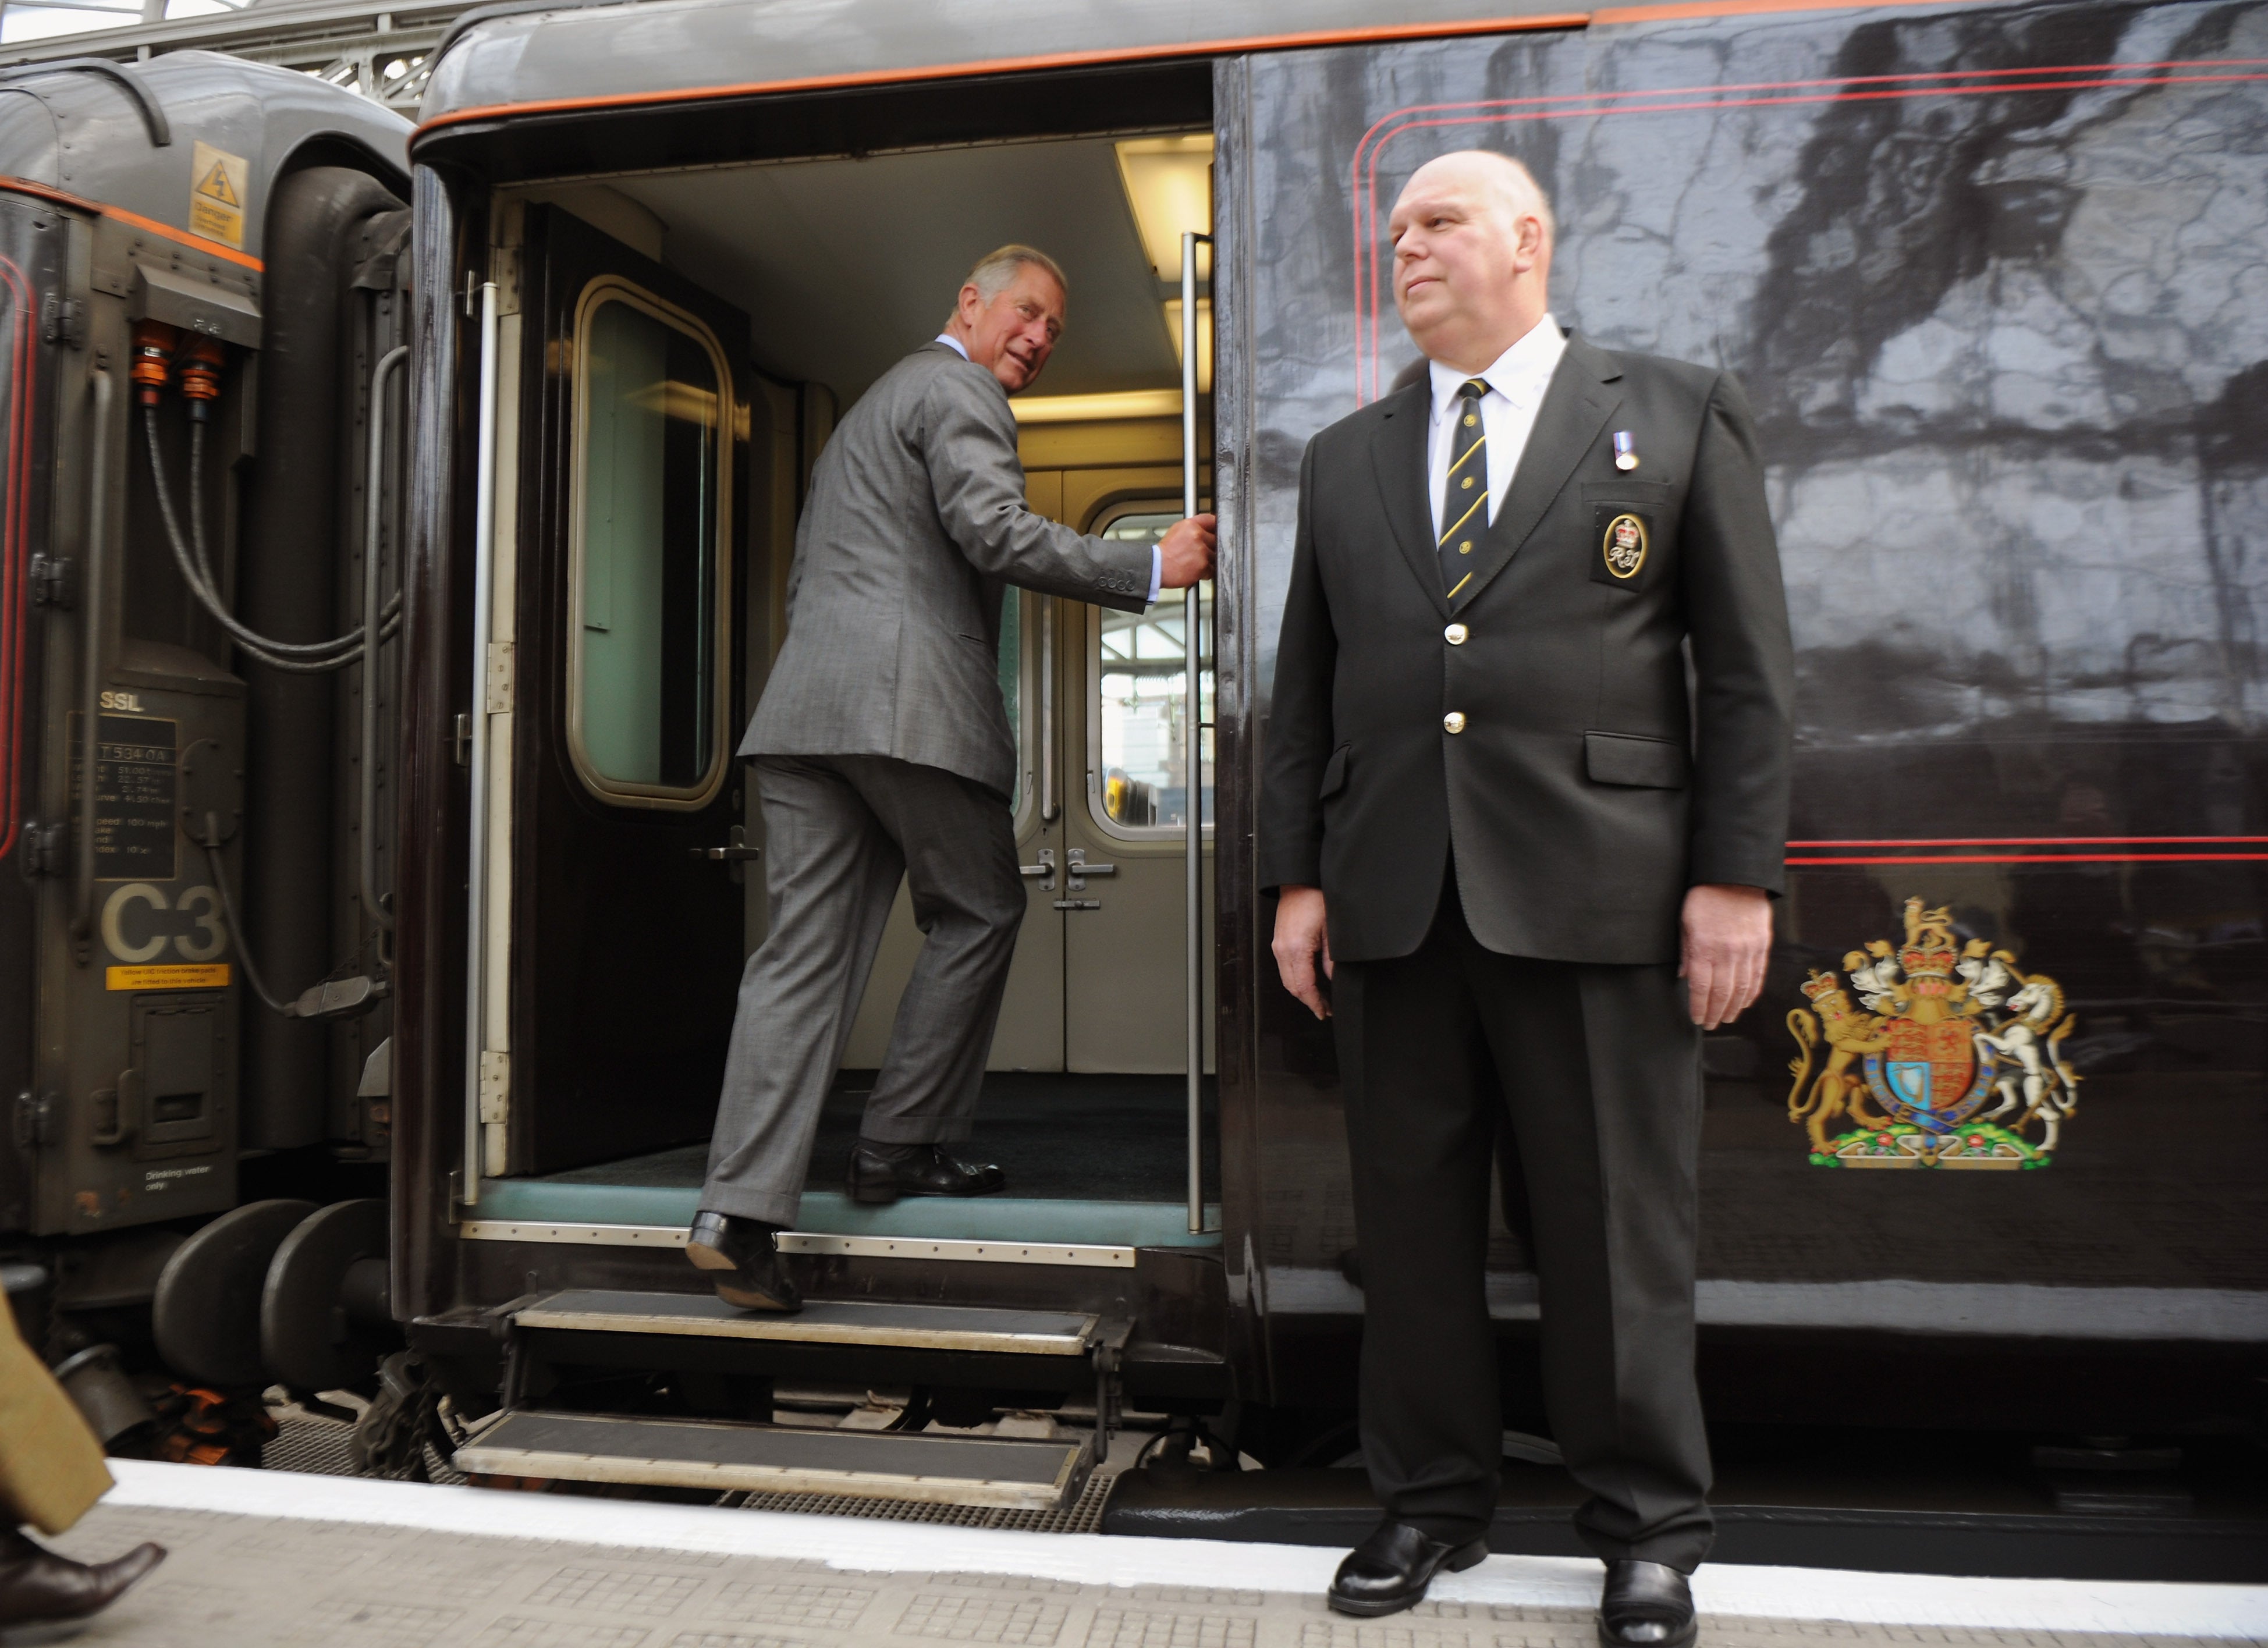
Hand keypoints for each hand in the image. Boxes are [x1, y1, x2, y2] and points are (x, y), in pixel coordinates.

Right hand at [1157, 514, 1216, 588]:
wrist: (1157, 567)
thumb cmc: (1164, 552)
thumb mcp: (1176, 531)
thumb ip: (1193, 528)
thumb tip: (1205, 529)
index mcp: (1191, 525)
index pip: (1212, 520)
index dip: (1215, 527)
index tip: (1215, 531)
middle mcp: (1197, 535)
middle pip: (1216, 539)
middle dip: (1210, 546)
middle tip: (1199, 551)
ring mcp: (1201, 550)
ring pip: (1215, 555)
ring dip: (1208, 560)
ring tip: (1194, 562)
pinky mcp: (1203, 565)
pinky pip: (1212, 569)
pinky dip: (1205, 572)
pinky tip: (1195, 570)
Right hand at [1271, 884, 1332, 1019]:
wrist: (1300, 879)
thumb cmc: (1316, 898)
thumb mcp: (1332, 931)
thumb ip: (1331, 959)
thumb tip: (1334, 980)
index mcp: (1296, 949)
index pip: (1304, 987)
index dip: (1315, 1003)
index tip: (1325, 1012)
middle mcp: (1282, 950)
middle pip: (1292, 987)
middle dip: (1309, 1001)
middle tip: (1326, 1009)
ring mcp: (1278, 946)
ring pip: (1287, 979)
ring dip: (1302, 991)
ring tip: (1320, 997)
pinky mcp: (1279, 941)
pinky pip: (1285, 968)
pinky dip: (1297, 978)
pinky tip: (1310, 980)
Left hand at [1680, 883, 1771, 1028]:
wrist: (1736, 876)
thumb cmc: (1705, 897)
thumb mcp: (1685, 922)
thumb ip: (1686, 952)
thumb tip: (1684, 976)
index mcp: (1704, 948)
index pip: (1701, 988)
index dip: (1699, 1007)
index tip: (1697, 1019)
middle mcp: (1727, 953)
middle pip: (1722, 993)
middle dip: (1715, 1013)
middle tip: (1711, 1024)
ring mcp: (1747, 951)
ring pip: (1742, 988)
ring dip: (1734, 1007)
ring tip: (1727, 1018)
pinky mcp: (1762, 946)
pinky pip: (1758, 975)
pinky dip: (1752, 992)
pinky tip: (1745, 1002)